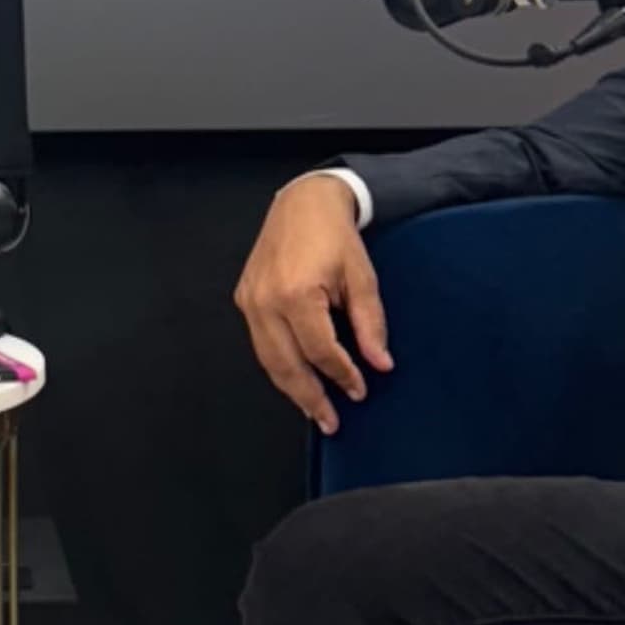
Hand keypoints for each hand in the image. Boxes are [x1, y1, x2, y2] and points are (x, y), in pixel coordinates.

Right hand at [236, 172, 392, 436]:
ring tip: (313, 410)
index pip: (321, 351)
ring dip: (291, 389)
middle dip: (310, 398)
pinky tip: (297, 379)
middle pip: (287, 365)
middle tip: (331, 421)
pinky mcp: (244, 298)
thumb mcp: (363, 278)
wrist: (303, 202)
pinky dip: (279, 365)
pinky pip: (261, 343)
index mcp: (297, 293)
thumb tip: (380, 363)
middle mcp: (266, 301)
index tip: (359, 390)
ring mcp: (250, 300)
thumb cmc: (333, 235)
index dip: (342, 375)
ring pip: (268, 360)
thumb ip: (370, 325)